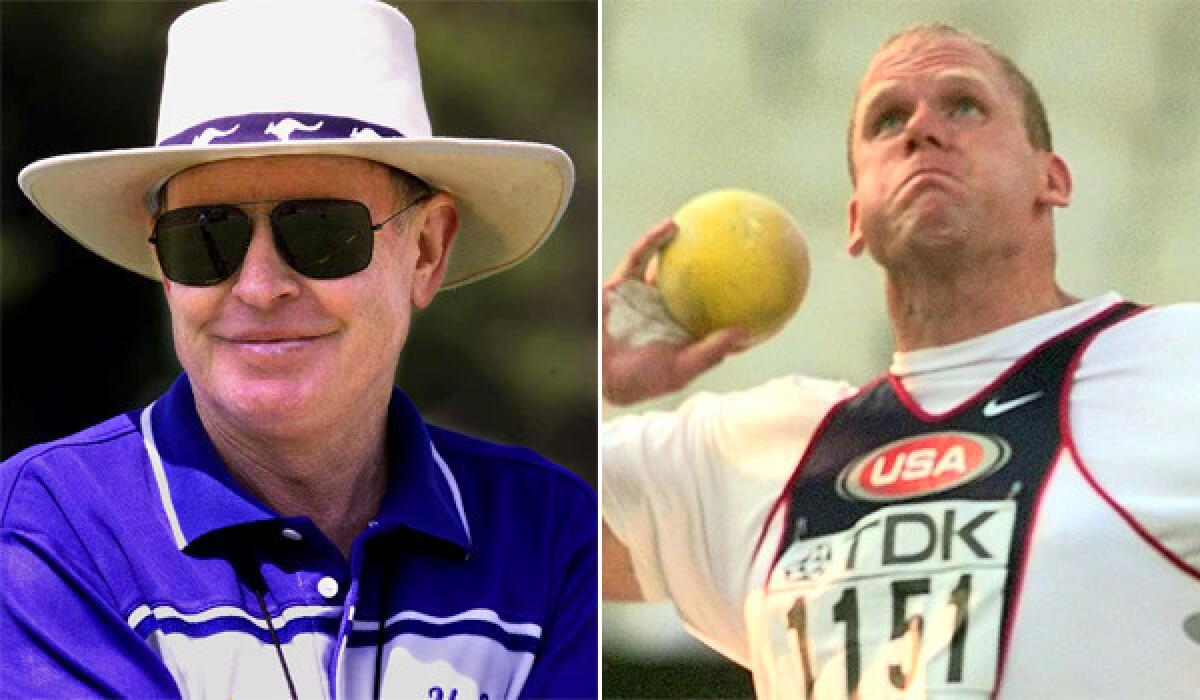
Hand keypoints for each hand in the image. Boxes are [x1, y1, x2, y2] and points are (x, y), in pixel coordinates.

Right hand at [602, 219, 748, 404]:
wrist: (598, 376)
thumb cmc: (639, 381)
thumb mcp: (680, 369)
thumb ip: (710, 351)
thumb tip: (745, 334)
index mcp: (683, 327)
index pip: (714, 311)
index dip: (737, 301)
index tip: (765, 289)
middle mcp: (666, 307)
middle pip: (695, 280)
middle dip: (716, 263)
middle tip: (742, 244)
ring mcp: (645, 294)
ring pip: (668, 262)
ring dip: (684, 241)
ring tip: (707, 222)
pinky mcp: (624, 282)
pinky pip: (640, 256)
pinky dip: (653, 239)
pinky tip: (670, 226)